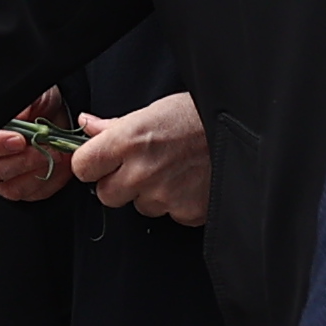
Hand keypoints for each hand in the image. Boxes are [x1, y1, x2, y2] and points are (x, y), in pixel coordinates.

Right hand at [0, 88, 75, 203]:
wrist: (52, 113)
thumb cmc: (34, 102)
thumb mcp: (29, 94)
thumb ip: (20, 102)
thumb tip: (20, 110)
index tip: (18, 140)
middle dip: (20, 161)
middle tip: (44, 147)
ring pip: (9, 188)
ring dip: (36, 171)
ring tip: (56, 153)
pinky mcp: (19, 188)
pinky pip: (30, 195)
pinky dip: (50, 181)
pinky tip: (60, 165)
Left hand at [70, 91, 211, 224]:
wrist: (243, 130)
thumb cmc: (197, 116)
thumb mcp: (153, 111)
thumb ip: (114, 126)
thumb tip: (87, 125)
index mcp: (129, 140)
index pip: (82, 166)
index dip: (90, 164)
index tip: (99, 161)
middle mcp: (142, 171)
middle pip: (106, 195)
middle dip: (117, 184)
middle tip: (140, 167)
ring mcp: (165, 196)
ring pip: (139, 206)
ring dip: (150, 194)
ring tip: (172, 170)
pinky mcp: (187, 212)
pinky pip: (169, 215)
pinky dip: (177, 203)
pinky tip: (189, 182)